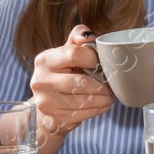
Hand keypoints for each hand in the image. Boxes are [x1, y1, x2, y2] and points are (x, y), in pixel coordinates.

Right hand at [29, 25, 114, 153]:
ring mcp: (47, 102)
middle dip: (102, 84)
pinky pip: (84, 114)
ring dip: (104, 98)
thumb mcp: (66, 52)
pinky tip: (103, 104)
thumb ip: (78, 38)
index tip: (103, 63)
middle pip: (81, 82)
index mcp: (44, 60)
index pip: (74, 54)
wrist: (48, 104)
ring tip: (110, 95)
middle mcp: (41, 81)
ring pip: (85, 100)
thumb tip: (89, 35)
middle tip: (112, 84)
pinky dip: (99, 109)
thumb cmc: (62, 74)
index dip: (94, 58)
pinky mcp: (56, 119)